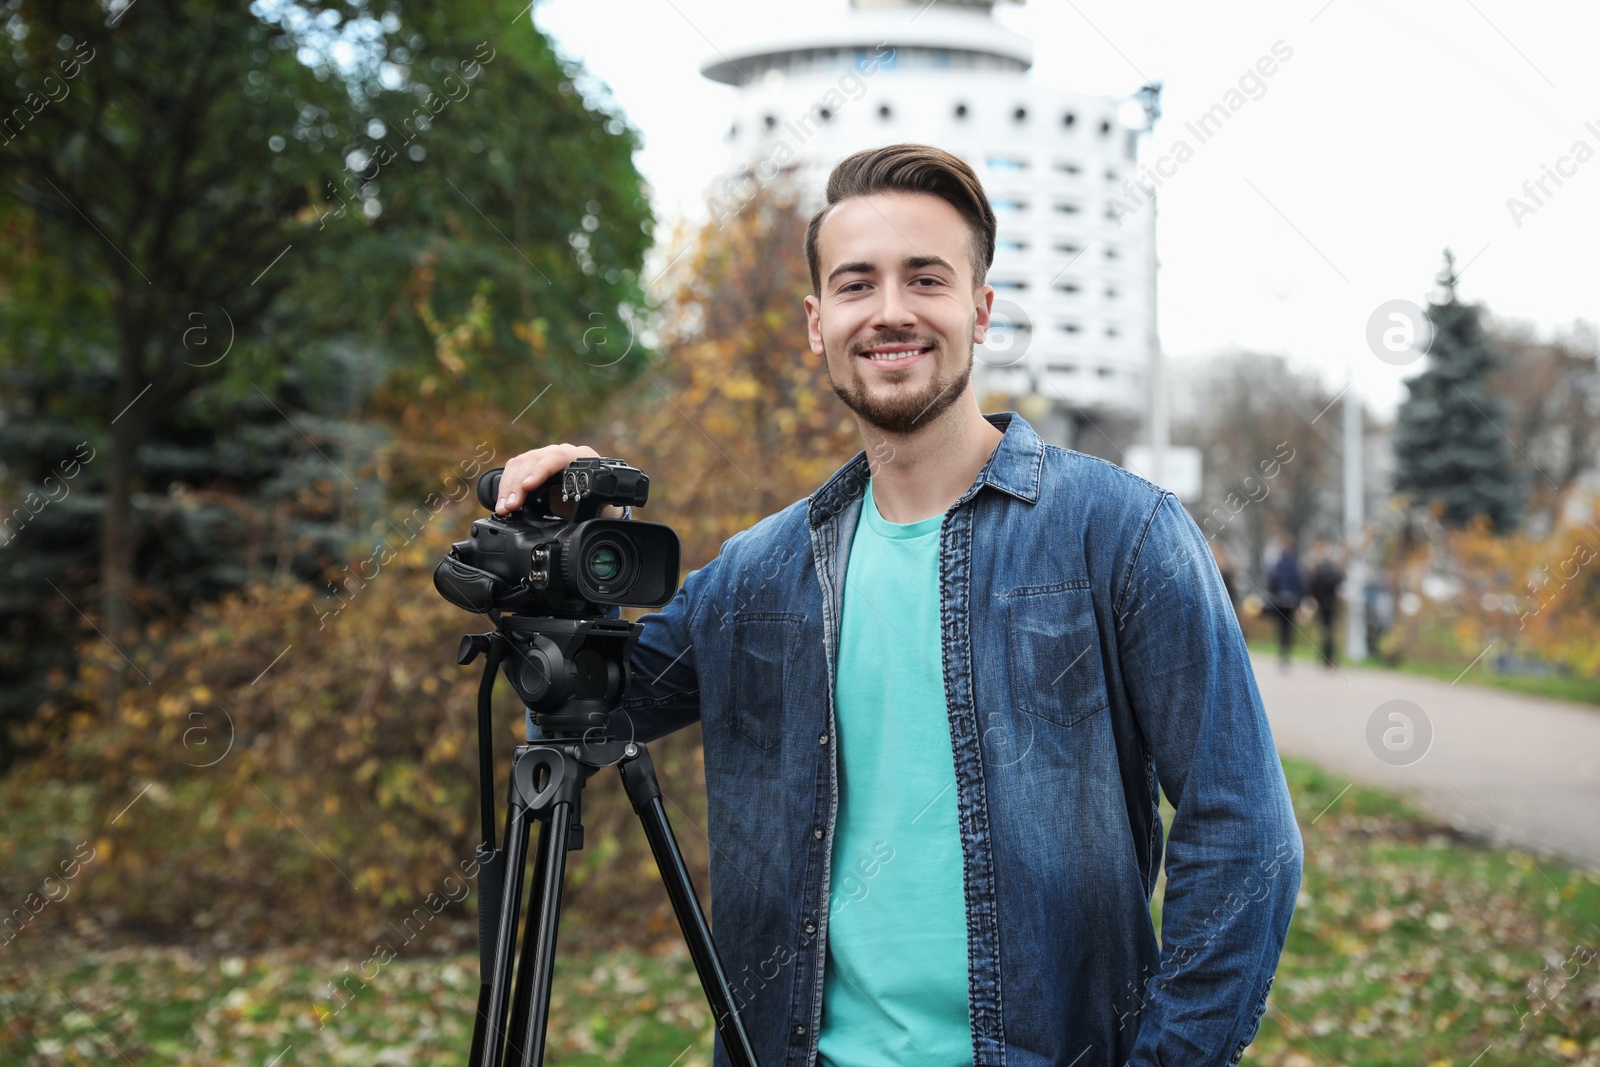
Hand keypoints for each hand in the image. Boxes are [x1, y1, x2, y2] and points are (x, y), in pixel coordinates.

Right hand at [494, 443, 625, 519]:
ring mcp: (546, 456)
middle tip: (510, 506)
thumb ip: (587, 510)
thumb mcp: (595, 507)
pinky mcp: (533, 465)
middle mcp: (562, 452)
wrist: (597, 501)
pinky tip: (503, 501)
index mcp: (581, 458)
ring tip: (503, 508)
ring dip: (508, 487)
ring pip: (520, 463)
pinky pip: (515, 468)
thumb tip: (576, 522)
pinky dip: (506, 486)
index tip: (527, 486)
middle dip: (517, 484)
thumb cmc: (598, 503)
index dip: (540, 470)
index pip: (557, 457)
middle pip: (533, 460)